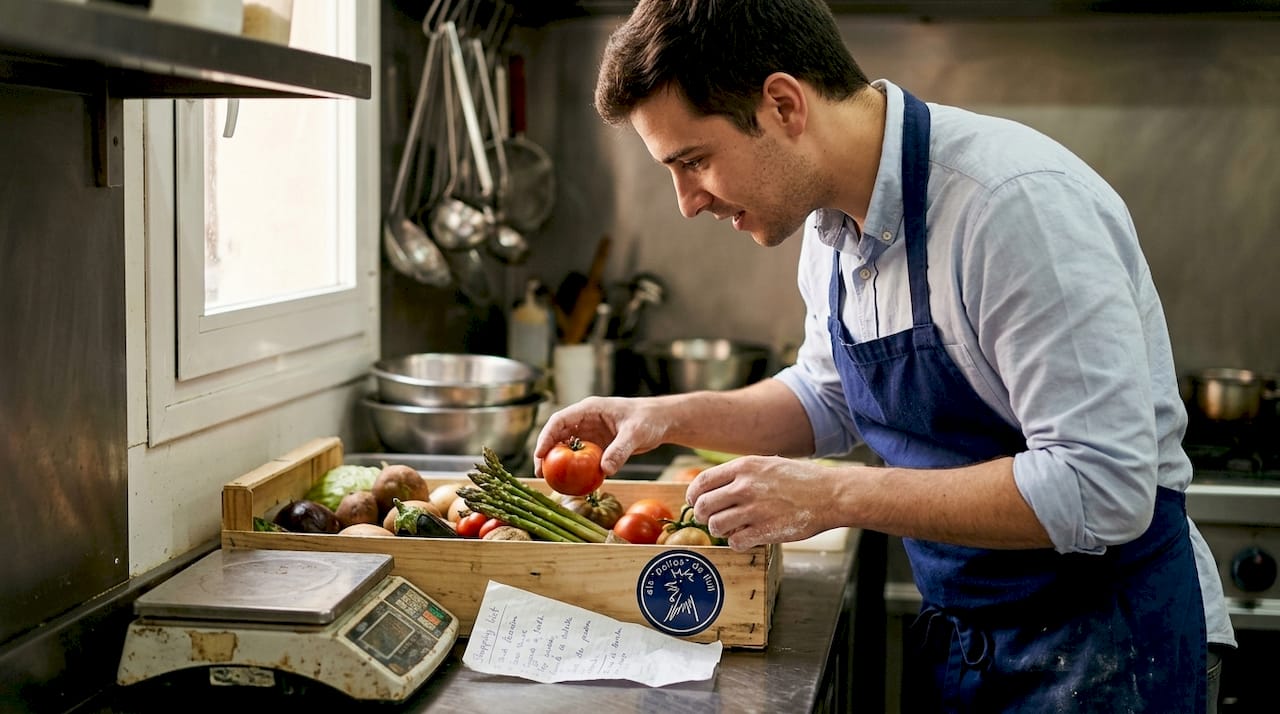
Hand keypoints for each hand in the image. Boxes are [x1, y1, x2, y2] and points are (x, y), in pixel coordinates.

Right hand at [532, 396, 669, 476]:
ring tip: (551, 481)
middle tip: (540, 473)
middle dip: (546, 453)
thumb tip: (605, 470)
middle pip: (557, 435)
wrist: (660, 422)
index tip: (539, 454)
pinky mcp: (597, 446)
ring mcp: (590, 434)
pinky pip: (580, 457)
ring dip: (557, 462)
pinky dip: (574, 469)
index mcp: (589, 409)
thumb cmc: (649, 419)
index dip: (547, 436)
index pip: (560, 420)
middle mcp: (585, 420)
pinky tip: (572, 483)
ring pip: (566, 447)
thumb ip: (620, 449)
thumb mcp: (635, 433)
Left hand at [686, 456, 834, 550]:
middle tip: (712, 519)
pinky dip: (736, 542)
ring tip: (731, 529)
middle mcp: (745, 486)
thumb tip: (714, 486)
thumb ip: (741, 473)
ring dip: (720, 531)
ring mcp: (754, 509)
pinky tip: (746, 537)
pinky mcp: (765, 530)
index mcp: (744, 467)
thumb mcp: (767, 464)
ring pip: (715, 526)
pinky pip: (735, 542)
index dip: (694, 496)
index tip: (696, 503)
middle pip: (703, 506)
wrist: (830, 494)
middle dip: (703, 516)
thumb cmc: (800, 479)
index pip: (702, 482)